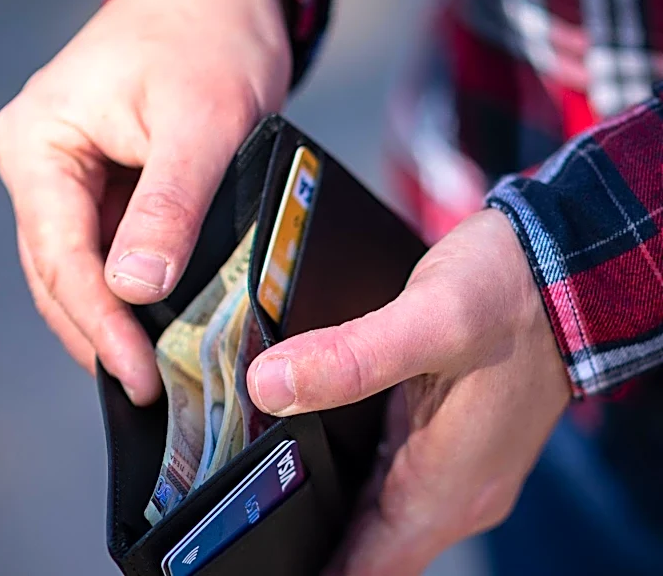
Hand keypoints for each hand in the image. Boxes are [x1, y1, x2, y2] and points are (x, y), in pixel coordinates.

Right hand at [0, 0, 290, 403]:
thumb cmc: (210, 37)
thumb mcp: (201, 123)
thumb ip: (168, 205)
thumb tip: (134, 290)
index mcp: (39, 141)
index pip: (59, 254)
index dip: (99, 325)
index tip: (140, 376)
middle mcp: (40, 157)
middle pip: (58, 267)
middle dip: (99, 330)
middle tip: (147, 386)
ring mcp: (71, 167)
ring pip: (80, 260)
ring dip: (112, 314)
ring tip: (151, 366)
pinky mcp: (106, 172)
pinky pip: (108, 239)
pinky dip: (130, 281)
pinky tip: (157, 315)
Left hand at [247, 209, 570, 574]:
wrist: (560, 268)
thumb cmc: (508, 292)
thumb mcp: (429, 317)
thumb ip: (351, 358)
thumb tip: (270, 384)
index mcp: (447, 486)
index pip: (367, 570)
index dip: (312, 570)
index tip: (263, 552)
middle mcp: (456, 491)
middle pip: (370, 551)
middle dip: (311, 540)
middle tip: (254, 514)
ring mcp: (457, 466)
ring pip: (381, 518)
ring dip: (333, 513)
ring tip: (274, 489)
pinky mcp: (452, 437)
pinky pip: (394, 481)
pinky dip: (355, 480)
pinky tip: (319, 450)